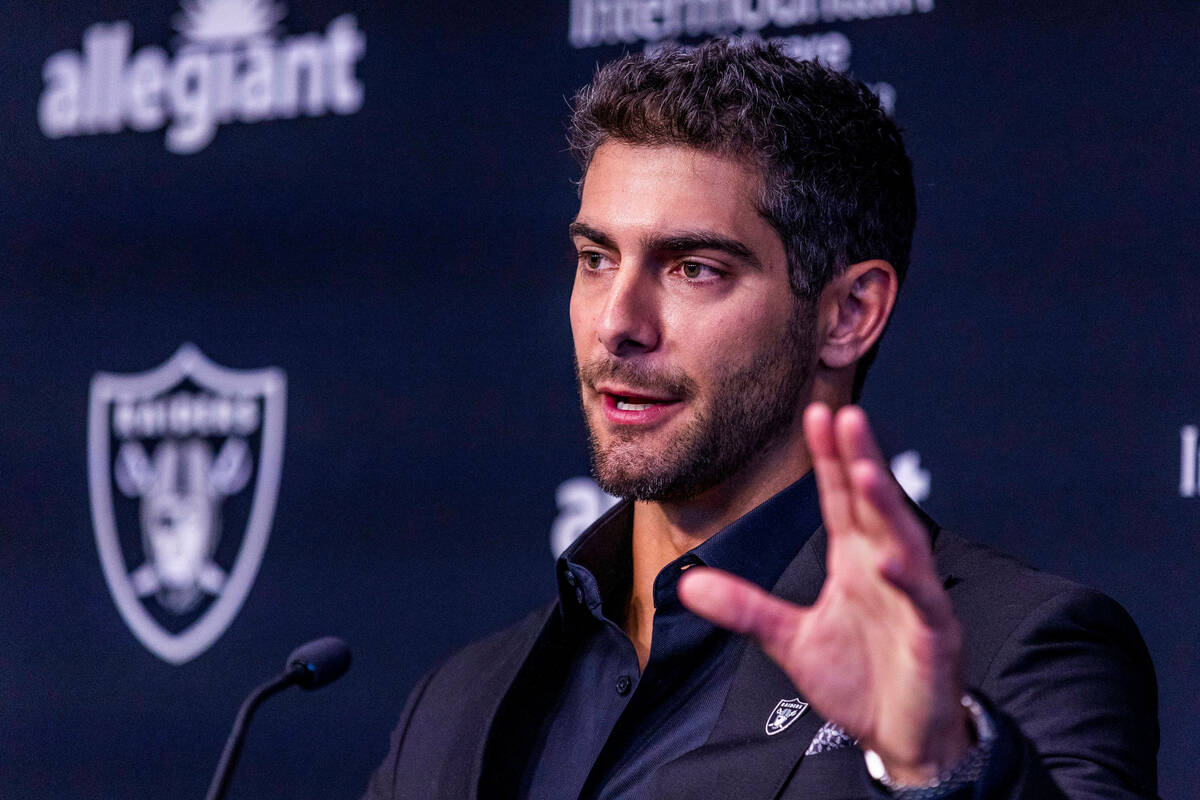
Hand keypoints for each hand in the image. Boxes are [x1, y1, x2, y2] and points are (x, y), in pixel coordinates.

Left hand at [678, 403, 970, 783]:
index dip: (829, 457)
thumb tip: (688, 584)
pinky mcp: (933, 636)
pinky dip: (907, 582)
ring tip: (865, 470)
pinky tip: (888, 563)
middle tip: (843, 414)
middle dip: (858, 458)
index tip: (816, 414)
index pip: (840, 499)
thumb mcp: (789, 640)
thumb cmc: (860, 681)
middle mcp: (886, 569)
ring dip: (885, 505)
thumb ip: (744, 608)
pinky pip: (921, 603)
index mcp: (856, 561)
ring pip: (901, 542)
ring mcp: (913, 599)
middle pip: (872, 504)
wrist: (904, 737)